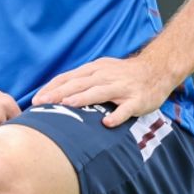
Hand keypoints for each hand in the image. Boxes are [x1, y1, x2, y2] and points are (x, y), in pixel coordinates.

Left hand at [33, 56, 180, 127]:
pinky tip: (107, 124)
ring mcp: (121, 87)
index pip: (69, 77)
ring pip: (99, 92)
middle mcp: (106, 76)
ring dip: (82, 99)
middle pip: (79, 84)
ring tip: (67, 106)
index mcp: (95, 70)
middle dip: (59, 93)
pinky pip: (126, 109)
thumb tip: (57, 93)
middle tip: (41, 104)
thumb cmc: (124, 75)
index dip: (52, 88)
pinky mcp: (137, 99)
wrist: (157, 70)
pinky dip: (117, 116)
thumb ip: (82, 80)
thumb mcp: (101, 70)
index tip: (36, 100)